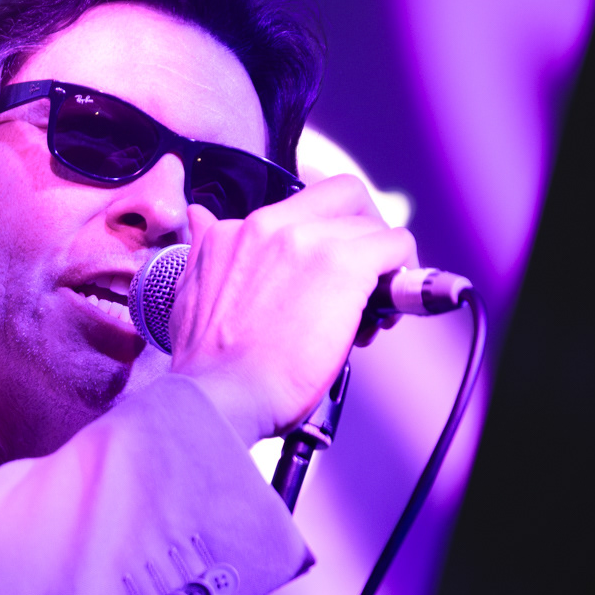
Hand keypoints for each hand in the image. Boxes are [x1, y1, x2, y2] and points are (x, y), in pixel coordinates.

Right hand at [168, 174, 417, 446]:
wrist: (218, 397)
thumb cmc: (207, 367)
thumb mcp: (190, 292)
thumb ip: (204, 250)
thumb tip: (200, 218)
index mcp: (235, 232)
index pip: (298, 205)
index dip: (326, 230)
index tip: (329, 262)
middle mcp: (270, 226)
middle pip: (343, 196)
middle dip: (365, 227)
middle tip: (368, 268)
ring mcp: (308, 242)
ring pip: (372, 227)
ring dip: (383, 264)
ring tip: (375, 309)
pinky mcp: (344, 266)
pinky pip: (396, 246)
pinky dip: (404, 274)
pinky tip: (392, 309)